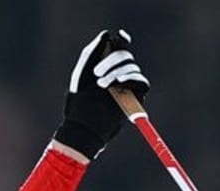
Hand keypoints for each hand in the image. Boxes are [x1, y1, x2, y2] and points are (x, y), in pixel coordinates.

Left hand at [54, 29, 149, 159]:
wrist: (83, 127)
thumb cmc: (79, 103)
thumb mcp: (82, 74)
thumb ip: (92, 53)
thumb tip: (107, 34)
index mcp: (105, 68)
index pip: (119, 48)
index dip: (121, 41)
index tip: (119, 37)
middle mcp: (118, 74)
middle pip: (126, 56)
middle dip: (112, 60)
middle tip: (97, 74)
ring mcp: (127, 86)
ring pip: (132, 68)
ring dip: (116, 72)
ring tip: (101, 85)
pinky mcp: (135, 98)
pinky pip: (141, 82)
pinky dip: (131, 79)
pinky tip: (118, 83)